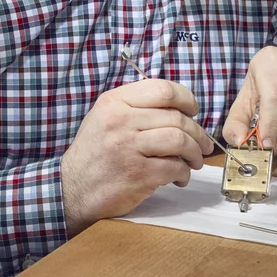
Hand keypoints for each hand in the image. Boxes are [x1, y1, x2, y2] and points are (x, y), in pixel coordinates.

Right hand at [60, 79, 214, 235]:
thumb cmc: (95, 153)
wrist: (73, 188)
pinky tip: (179, 177)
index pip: (162, 89)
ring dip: (195, 153)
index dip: (186, 99)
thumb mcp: (105, 117)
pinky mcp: (137, 173)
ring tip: (193, 161)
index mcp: (115, 102)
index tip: (193, 112)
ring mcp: (128, 147)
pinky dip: (184, 173)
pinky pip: (175, 167)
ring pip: (180, 140)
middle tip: (202, 145)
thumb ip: (136, 107)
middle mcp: (121, 120)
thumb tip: (178, 107)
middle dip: (197, 133)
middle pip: (177, 117)